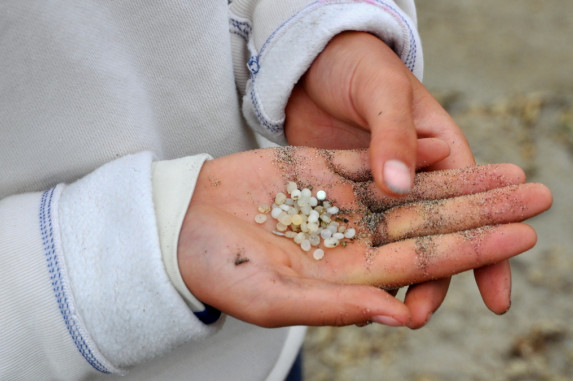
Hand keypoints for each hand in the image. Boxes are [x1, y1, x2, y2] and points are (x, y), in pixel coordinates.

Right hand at [176, 147, 551, 327]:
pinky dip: (410, 156)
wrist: (180, 228)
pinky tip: (445, 150)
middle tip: (538, 196)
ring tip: (506, 173)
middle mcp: (352, 239)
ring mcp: (338, 201)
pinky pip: (374, 161)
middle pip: (431, 223)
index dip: (472, 248)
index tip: (520, 235)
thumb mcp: (272, 299)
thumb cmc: (216, 271)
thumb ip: (337, 306)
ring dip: (459, 182)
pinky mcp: (319, 169)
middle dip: (483, 212)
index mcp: (347, 275)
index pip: (423, 260)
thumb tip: (400, 315)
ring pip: (411, 189)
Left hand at [284, 31, 512, 325]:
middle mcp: (412, 181)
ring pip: (392, 242)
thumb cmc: (361, 67)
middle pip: (429, 237)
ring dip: (395, 277)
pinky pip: (354, 233)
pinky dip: (356, 257)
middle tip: (420, 316)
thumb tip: (400, 185)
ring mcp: (376, 192)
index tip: (496, 297)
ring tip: (387, 313)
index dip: (485, 253)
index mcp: (439, 155)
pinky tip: (351, 285)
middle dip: (434, 279)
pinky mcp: (343, 196)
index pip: (468, 211)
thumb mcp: (382, 93)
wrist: (318, 63)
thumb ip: (392, 136)